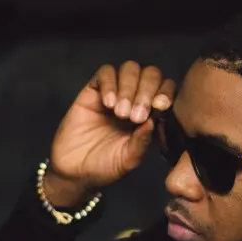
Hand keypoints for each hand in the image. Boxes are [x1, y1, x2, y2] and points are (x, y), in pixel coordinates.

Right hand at [44, 61, 175, 205]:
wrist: (75, 171)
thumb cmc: (105, 167)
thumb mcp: (129, 160)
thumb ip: (142, 142)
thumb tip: (154, 120)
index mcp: (149, 114)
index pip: (165, 91)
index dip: (166, 92)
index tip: (160, 106)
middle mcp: (134, 99)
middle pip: (150, 74)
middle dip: (147, 90)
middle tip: (135, 116)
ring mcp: (114, 93)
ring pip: (130, 69)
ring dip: (129, 87)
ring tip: (120, 112)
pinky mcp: (93, 91)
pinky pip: (106, 73)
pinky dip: (110, 83)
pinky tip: (107, 104)